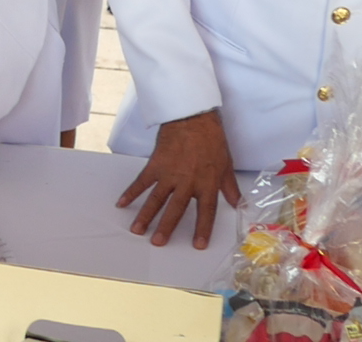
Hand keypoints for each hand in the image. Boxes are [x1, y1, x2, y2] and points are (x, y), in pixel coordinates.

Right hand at [116, 109, 240, 248]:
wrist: (192, 116)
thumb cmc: (211, 139)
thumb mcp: (227, 164)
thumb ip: (230, 187)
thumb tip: (239, 205)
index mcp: (207, 183)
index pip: (206, 211)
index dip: (203, 229)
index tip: (198, 245)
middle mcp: (187, 181)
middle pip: (175, 209)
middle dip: (166, 227)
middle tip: (157, 243)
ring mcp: (169, 173)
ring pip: (156, 199)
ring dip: (146, 215)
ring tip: (137, 230)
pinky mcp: (155, 164)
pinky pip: (142, 181)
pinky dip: (131, 192)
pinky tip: (122, 203)